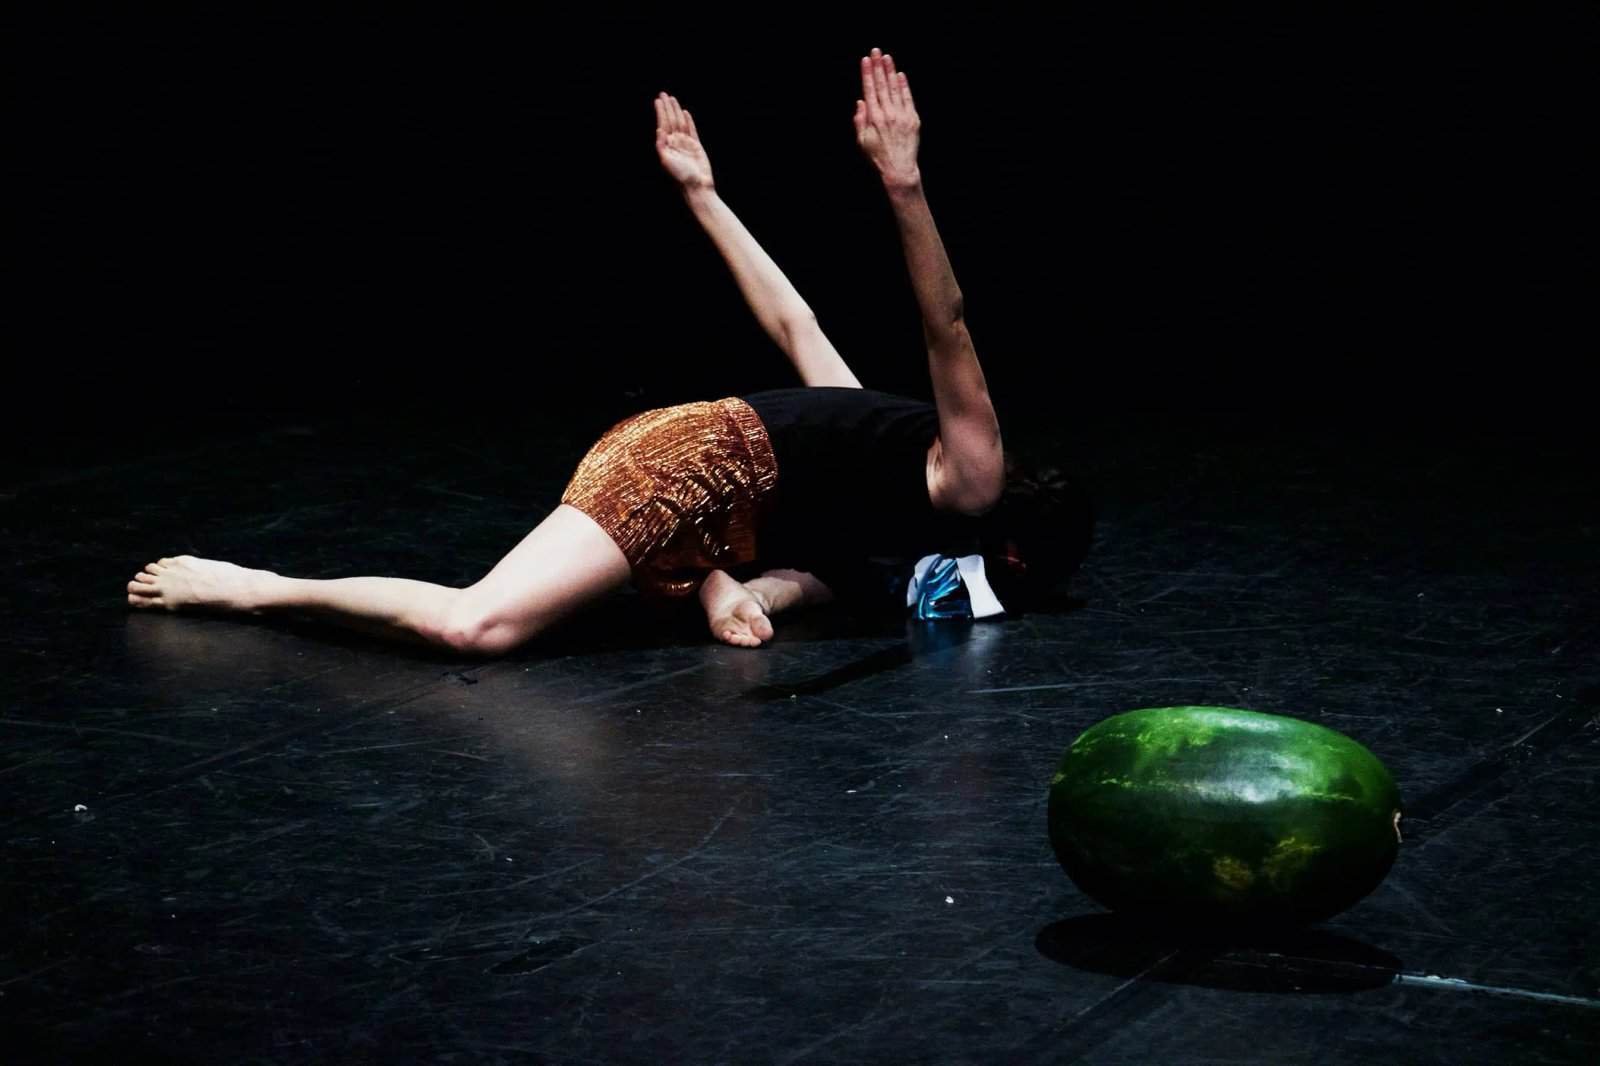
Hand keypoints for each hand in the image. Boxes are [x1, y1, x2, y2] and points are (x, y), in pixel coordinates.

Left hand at [655, 92, 712, 190]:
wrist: (696, 186)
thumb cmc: (680, 176)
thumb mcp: (666, 161)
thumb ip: (661, 145)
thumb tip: (659, 129)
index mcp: (667, 146)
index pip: (663, 124)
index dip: (660, 112)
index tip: (658, 100)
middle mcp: (675, 143)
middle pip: (671, 120)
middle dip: (667, 107)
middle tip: (664, 94)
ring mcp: (686, 144)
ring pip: (680, 123)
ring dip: (676, 110)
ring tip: (673, 99)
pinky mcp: (696, 146)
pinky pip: (692, 130)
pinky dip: (689, 121)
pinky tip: (685, 113)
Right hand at [853, 47, 920, 188]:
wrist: (899, 169)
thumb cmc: (877, 157)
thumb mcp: (861, 141)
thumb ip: (859, 121)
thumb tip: (861, 102)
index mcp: (873, 118)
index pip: (869, 90)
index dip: (867, 73)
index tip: (866, 60)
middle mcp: (887, 113)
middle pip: (882, 85)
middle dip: (878, 66)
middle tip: (876, 51)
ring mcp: (901, 115)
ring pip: (894, 89)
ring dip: (890, 71)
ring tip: (887, 57)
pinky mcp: (913, 119)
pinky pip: (907, 98)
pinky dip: (903, 86)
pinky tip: (900, 75)